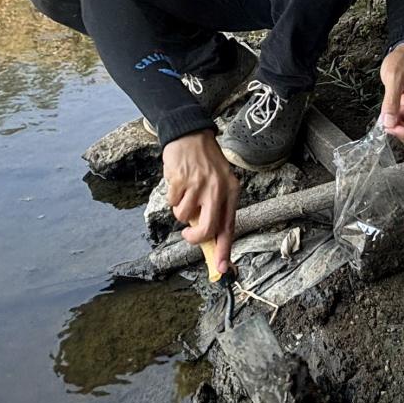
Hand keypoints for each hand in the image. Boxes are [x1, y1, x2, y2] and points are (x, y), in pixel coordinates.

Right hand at [163, 130, 239, 276]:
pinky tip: (178, 183)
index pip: (229, 227)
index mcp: (231, 191)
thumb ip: (217, 208)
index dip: (225, 250)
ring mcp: (199, 185)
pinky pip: (172, 202)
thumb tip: (210, 240)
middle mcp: (217, 189)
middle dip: (195, 238)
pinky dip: (172, 197)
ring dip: (180, 210)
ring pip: (184, 216)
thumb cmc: (206, 162)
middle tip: (188, 234)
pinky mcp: (181, 180)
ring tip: (185, 193)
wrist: (190, 134)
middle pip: (208, 228)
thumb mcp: (220, 182)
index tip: (222, 268)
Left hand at [378, 43, 403, 142]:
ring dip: (399, 129)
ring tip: (386, 119)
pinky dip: (396, 123)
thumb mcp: (394, 78)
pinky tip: (387, 115)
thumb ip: (391, 101)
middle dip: (403, 133)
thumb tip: (389, 121)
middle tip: (387, 125)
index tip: (391, 128)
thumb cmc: (403, 60)